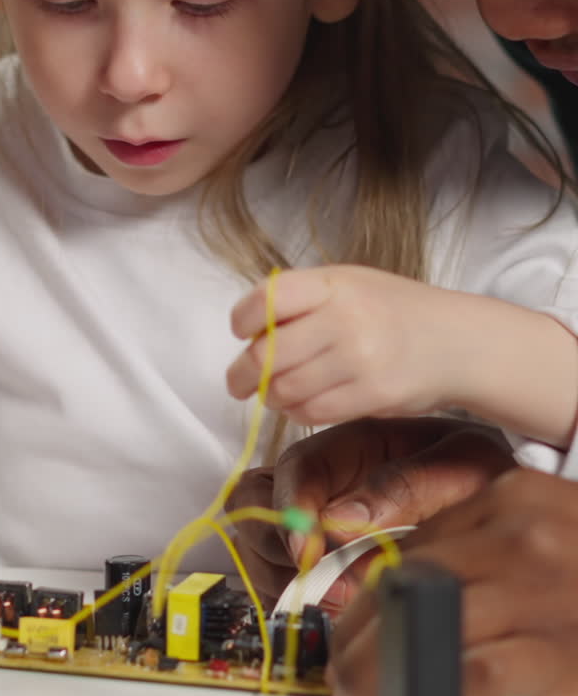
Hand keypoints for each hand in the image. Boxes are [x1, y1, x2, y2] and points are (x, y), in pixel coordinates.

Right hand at [225, 417, 512, 607]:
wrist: (499, 488)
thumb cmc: (477, 466)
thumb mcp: (459, 464)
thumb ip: (404, 487)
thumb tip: (337, 521)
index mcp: (353, 441)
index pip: (296, 468)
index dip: (291, 512)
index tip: (308, 554)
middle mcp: (324, 474)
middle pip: (255, 498)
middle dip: (274, 546)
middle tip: (321, 584)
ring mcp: (316, 510)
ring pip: (257, 537)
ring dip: (282, 575)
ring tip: (336, 601)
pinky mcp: (319, 549)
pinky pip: (276, 568)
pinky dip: (290, 591)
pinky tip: (333, 605)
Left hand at [227, 265, 576, 448]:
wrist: (456, 342)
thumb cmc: (395, 310)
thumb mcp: (351, 284)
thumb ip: (303, 299)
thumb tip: (251, 331)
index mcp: (334, 283)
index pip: (267, 298)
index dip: (244, 318)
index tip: (241, 332)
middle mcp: (345, 318)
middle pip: (267, 353)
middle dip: (243, 373)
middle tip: (238, 381)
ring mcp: (359, 358)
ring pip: (286, 388)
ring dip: (272, 395)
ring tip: (275, 392)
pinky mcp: (371, 395)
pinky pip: (313, 412)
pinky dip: (297, 412)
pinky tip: (302, 403)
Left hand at [329, 468, 577, 695]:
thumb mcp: (557, 528)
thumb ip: (498, 542)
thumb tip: (425, 579)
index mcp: (516, 495)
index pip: (421, 538)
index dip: (380, 585)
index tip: (358, 618)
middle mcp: (519, 531)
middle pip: (410, 575)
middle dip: (364, 624)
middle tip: (343, 663)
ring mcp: (536, 587)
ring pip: (422, 619)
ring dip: (377, 662)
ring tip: (357, 691)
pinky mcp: (553, 647)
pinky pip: (470, 671)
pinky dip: (429, 693)